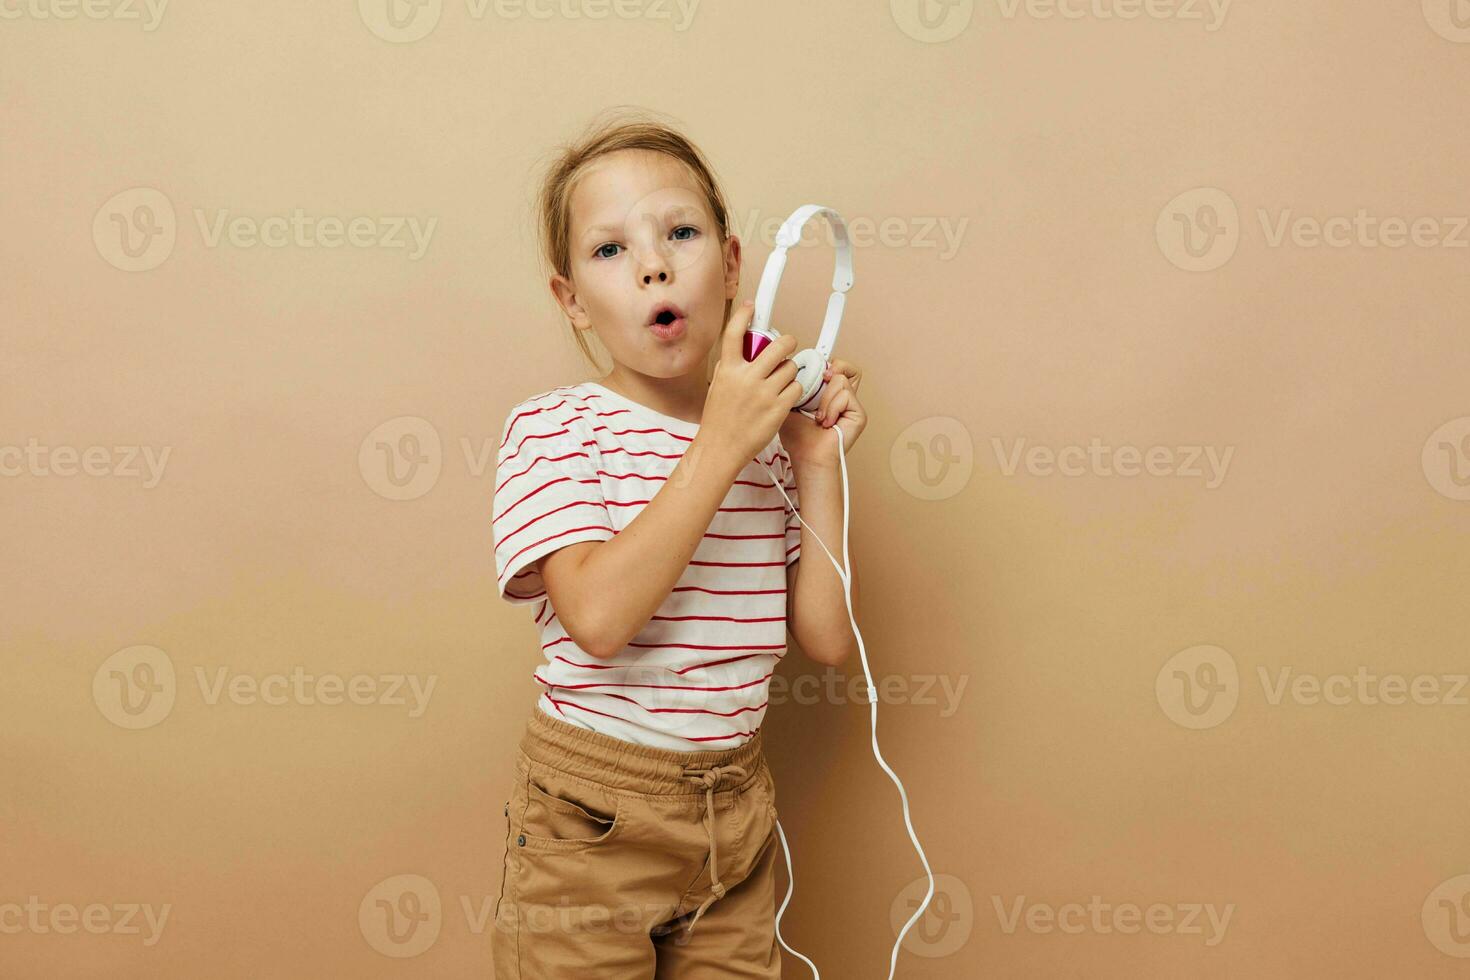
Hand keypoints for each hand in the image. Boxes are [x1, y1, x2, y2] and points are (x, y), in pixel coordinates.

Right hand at [702, 300, 804, 467]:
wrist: (721, 449)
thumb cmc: (719, 420)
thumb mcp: (718, 387)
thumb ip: (730, 367)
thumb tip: (745, 348)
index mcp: (728, 370)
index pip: (735, 333)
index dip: (744, 314)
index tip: (752, 306)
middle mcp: (746, 378)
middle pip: (779, 346)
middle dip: (788, 343)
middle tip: (789, 345)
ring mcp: (764, 393)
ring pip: (791, 368)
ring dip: (790, 372)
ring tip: (782, 382)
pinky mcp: (778, 408)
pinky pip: (797, 389)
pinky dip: (794, 391)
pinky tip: (784, 398)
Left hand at [779, 358, 866, 468]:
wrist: (806, 457)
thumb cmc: (798, 436)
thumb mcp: (789, 401)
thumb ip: (794, 382)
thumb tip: (790, 363)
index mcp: (828, 391)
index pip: (834, 366)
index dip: (830, 359)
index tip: (824, 348)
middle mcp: (842, 395)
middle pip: (842, 366)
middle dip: (823, 376)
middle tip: (811, 393)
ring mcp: (852, 404)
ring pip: (840, 379)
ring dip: (823, 399)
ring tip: (817, 416)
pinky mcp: (859, 413)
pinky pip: (845, 394)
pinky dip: (831, 407)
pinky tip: (826, 422)